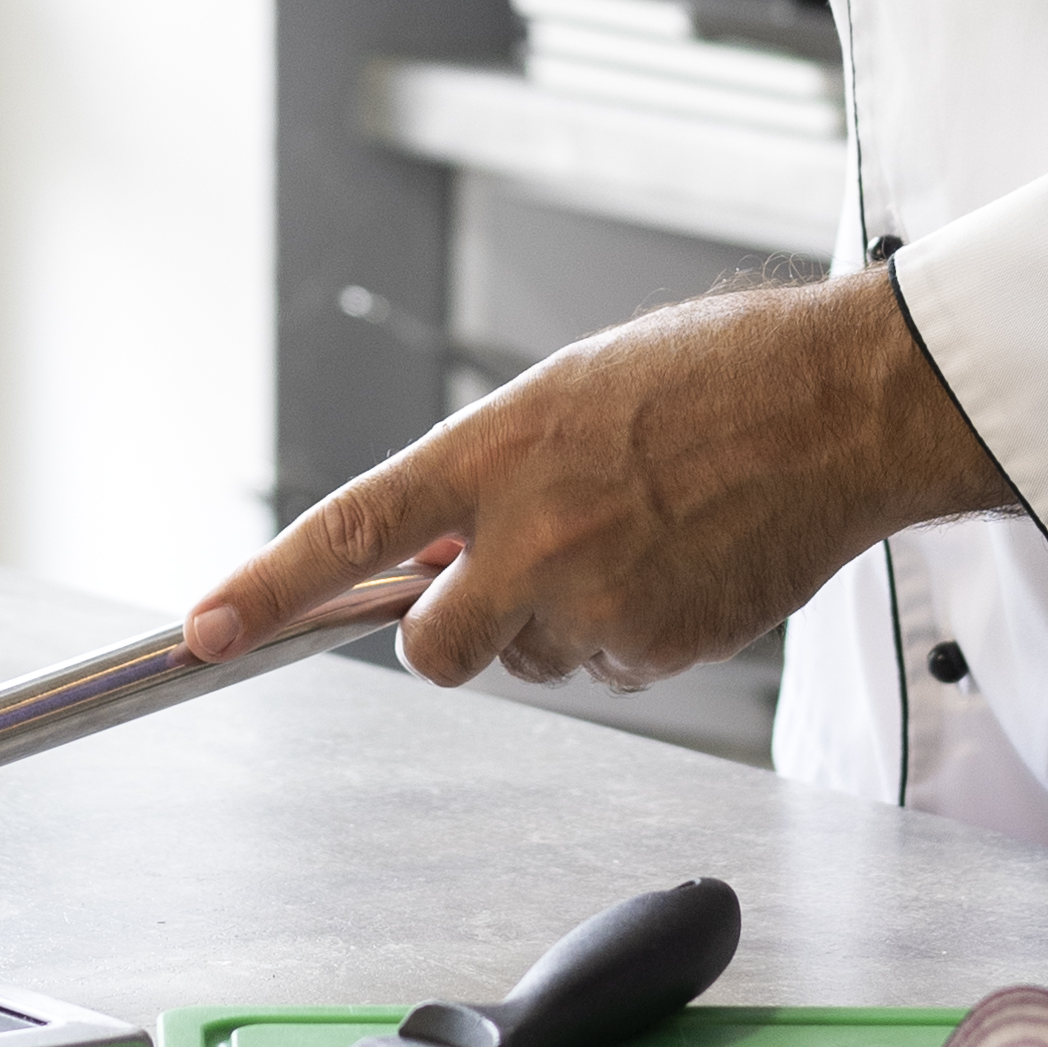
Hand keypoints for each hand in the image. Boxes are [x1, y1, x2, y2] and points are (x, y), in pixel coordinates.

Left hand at [187, 268, 1013, 694]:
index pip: (349, 530)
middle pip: (433, 648)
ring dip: (562, 624)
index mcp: (495, 446)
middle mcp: (531, 534)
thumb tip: (435, 547)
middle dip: (452, 634)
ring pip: (534, 661)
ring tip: (644, 537)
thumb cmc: (722, 374)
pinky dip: (635, 637)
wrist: (848, 406)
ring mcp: (597, 602)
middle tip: (512, 581)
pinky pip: (613, 672)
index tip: (198, 634)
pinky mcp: (660, 650)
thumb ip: (492, 471)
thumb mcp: (573, 390)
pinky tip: (687, 564)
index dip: (264, 589)